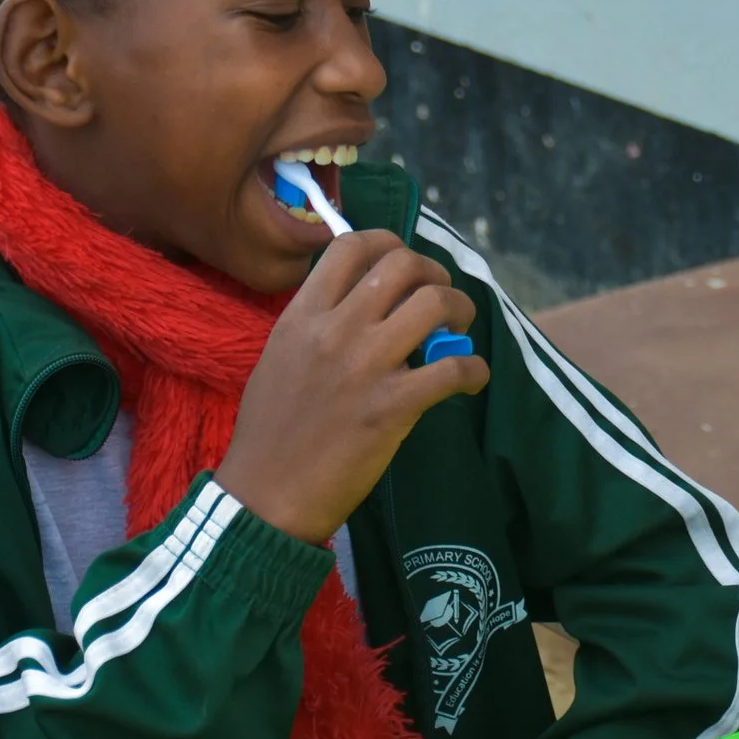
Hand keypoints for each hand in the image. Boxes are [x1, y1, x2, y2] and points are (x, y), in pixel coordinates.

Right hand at [218, 230, 485, 542]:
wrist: (265, 495)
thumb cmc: (270, 431)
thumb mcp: (281, 357)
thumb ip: (320, 324)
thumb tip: (369, 306)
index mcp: (302, 316)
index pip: (350, 246)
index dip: (387, 243)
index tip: (404, 265)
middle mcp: (335, 329)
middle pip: (402, 264)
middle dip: (433, 273)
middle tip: (440, 298)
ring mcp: (366, 365)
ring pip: (435, 303)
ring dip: (460, 311)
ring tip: (459, 331)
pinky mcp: (392, 405)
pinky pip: (454, 367)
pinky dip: (474, 370)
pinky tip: (470, 380)